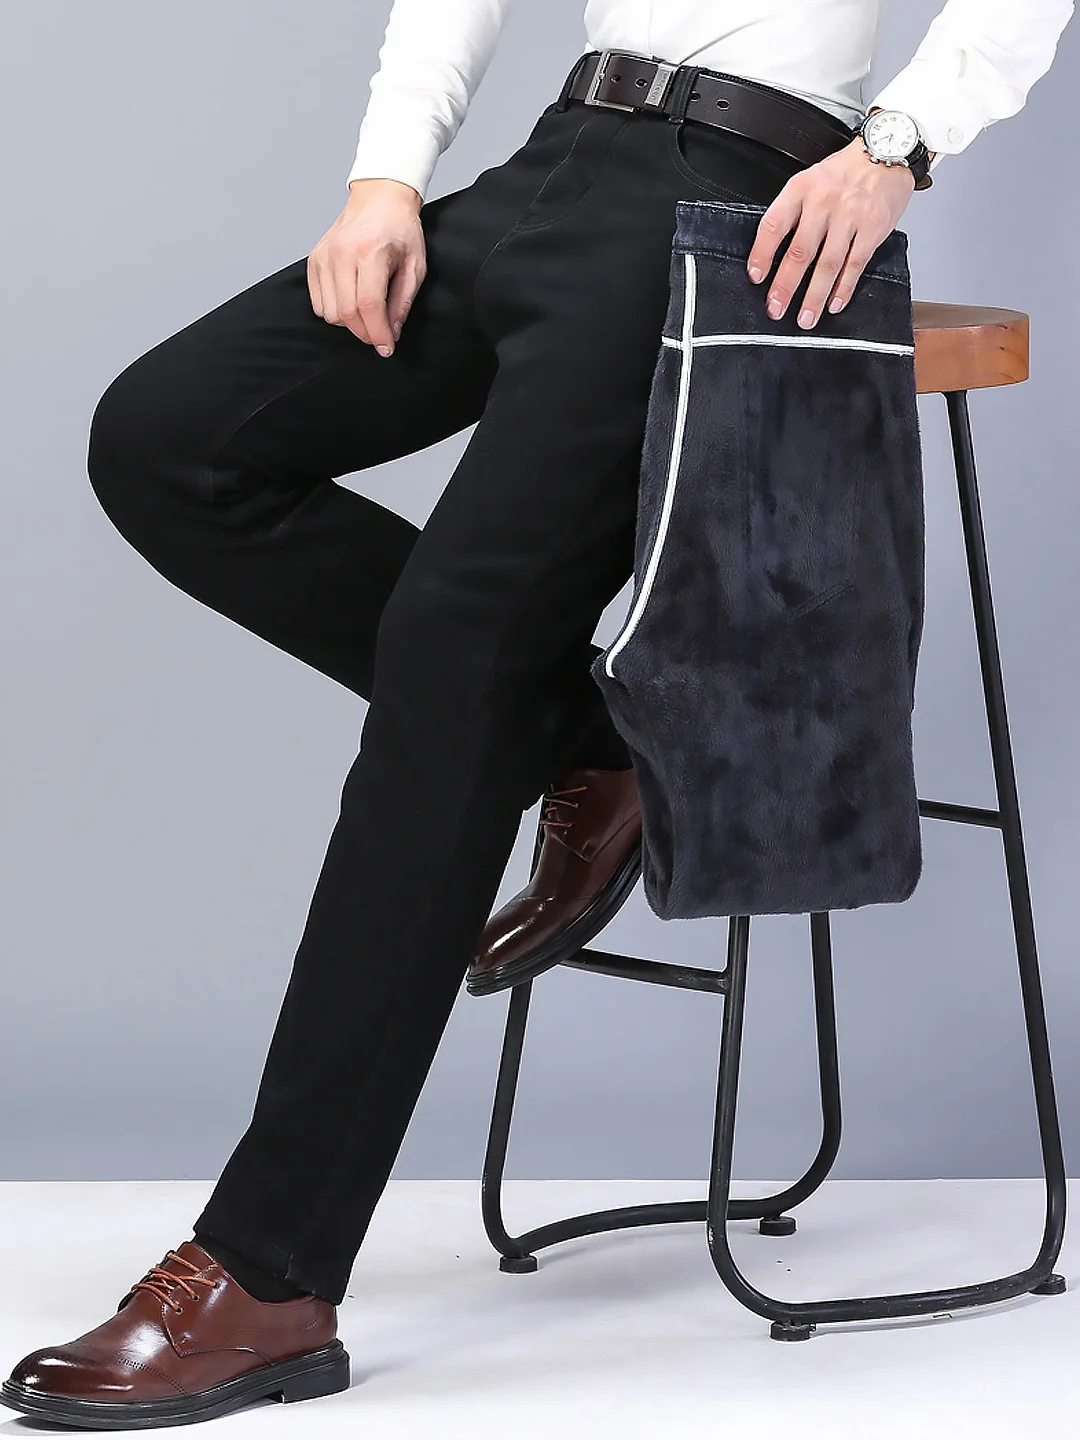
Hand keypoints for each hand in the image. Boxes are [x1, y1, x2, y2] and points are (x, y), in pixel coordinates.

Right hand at [307, 178, 425, 355]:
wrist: (379, 199)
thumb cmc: (400, 229)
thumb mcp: (415, 266)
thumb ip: (403, 302)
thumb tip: (391, 332)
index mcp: (370, 251)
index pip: (369, 305)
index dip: (378, 333)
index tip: (386, 348)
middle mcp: (342, 253)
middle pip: (347, 312)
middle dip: (365, 333)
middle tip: (380, 334)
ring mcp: (324, 256)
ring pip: (329, 312)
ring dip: (349, 322)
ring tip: (367, 312)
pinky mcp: (314, 260)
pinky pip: (318, 302)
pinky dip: (333, 310)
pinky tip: (350, 301)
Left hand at [745, 134, 915, 327]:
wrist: (887, 152)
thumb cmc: (845, 172)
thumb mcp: (810, 181)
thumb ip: (793, 212)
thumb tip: (773, 255)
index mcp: (801, 189)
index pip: (774, 225)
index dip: (762, 254)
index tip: (756, 277)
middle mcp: (824, 202)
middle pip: (800, 252)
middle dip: (785, 286)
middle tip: (776, 308)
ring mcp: (850, 215)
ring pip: (827, 264)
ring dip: (814, 296)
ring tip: (805, 318)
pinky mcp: (872, 228)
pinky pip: (854, 264)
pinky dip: (843, 288)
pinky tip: (834, 303)